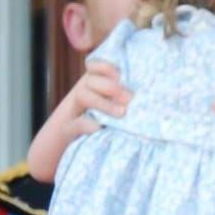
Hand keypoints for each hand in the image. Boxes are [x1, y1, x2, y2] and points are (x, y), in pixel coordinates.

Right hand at [28, 61, 131, 181]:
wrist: (70, 148)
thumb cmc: (105, 125)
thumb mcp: (114, 109)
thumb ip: (125, 102)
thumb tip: (146, 100)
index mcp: (93, 84)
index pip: (95, 66)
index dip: (106, 67)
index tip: (120, 74)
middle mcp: (81, 93)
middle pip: (91, 80)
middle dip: (110, 87)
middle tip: (130, 99)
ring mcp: (71, 110)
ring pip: (83, 95)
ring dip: (104, 103)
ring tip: (123, 113)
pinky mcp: (68, 129)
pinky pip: (78, 123)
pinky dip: (89, 125)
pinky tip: (101, 128)